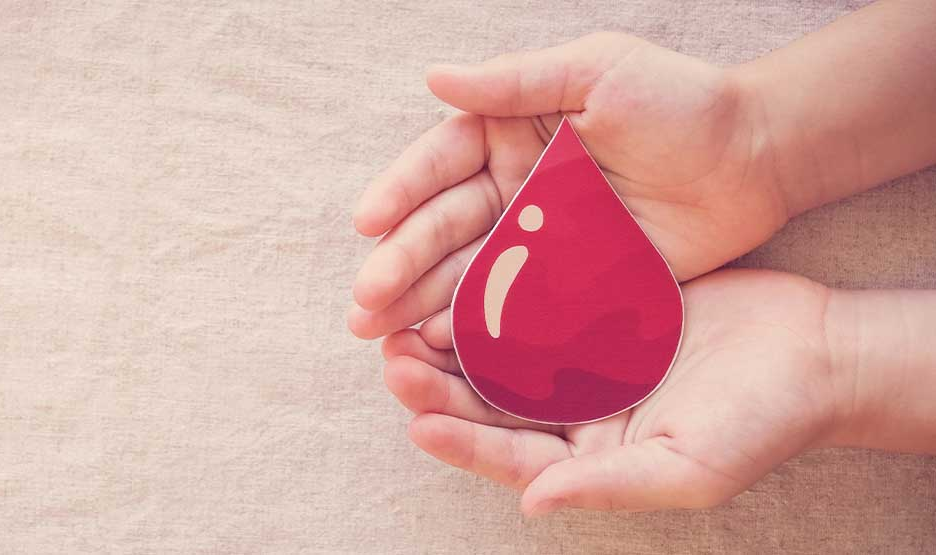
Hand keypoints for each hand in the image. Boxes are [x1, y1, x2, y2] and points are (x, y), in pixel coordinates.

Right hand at [349, 32, 788, 339]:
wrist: (755, 156)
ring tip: (382, 335)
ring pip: (466, 275)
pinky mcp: (568, 282)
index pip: (440, 164)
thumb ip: (514, 82)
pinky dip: (477, 330)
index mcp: (508, 132)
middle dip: (399, 265)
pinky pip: (514, 309)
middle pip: (442, 229)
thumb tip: (434, 77)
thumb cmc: (677, 101)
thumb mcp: (595, 72)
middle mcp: (512, 187)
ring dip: (422, 305)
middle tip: (364, 304)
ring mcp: (537, 240)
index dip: (402, 193)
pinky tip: (443, 349)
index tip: (368, 223)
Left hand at [380, 269, 846, 511]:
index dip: (462, 443)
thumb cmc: (760, 421)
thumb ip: (607, 486)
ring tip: (407, 321)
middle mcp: (574, 410)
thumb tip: (530, 503)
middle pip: (490, 403)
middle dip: (439, 388)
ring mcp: (582, 357)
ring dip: (454, 338)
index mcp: (587, 456)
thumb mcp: (688, 468)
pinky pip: (534, 302)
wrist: (814, 352)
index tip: (416, 423)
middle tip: (393, 362)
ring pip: (500, 352)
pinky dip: (498, 293)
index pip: (509, 456)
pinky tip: (466, 273)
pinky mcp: (596, 307)